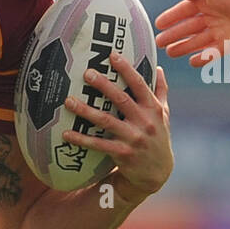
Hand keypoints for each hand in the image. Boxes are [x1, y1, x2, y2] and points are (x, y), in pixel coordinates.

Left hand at [63, 52, 171, 198]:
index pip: (140, 84)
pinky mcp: (122, 154)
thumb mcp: (163, 114)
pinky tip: (66, 133)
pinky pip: (98, 145)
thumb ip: (161, 91)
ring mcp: (133, 138)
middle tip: (87, 73)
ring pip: (106, 122)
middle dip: (104, 85)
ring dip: (86, 111)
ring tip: (68, 101)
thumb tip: (159, 67)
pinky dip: (82, 139)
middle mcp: (144, 122)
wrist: (157, 173)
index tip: (112, 55)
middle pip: (121, 100)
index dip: (126, 69)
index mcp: (153, 108)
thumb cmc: (158, 137)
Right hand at [154, 0, 229, 65]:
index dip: (171, 18)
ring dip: (183, 48)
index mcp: (207, 2)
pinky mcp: (228, 46)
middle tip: (160, 42)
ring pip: (197, 42)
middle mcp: (213, 17)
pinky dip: (201, 59)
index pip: (185, 11)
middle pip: (188, 29)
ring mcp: (220, 32)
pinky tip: (191, 61)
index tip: (158, 24)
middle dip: (173, 35)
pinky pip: (211, 54)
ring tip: (169, 53)